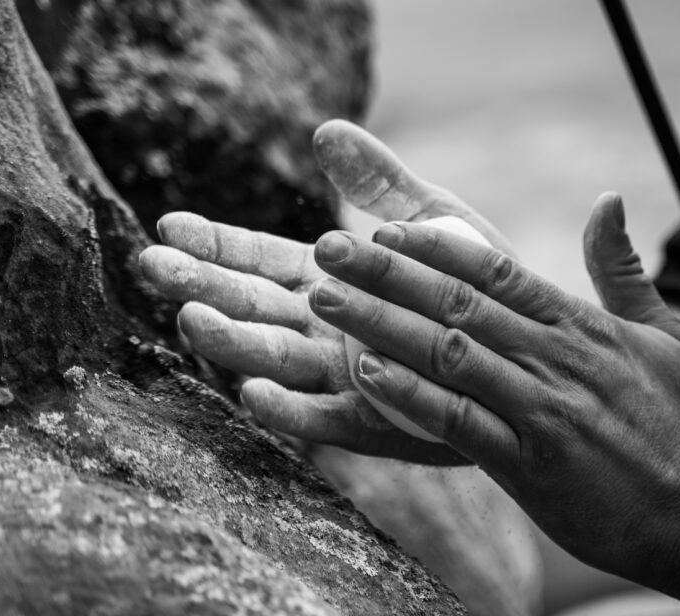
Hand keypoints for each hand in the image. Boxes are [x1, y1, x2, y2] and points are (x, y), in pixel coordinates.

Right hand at [139, 120, 512, 463]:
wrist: (526, 353)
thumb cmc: (473, 285)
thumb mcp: (429, 220)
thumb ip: (379, 182)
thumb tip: (326, 129)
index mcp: (329, 278)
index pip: (259, 259)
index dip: (215, 243)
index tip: (170, 224)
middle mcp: (325, 329)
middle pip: (252, 306)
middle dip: (202, 286)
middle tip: (152, 266)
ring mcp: (343, 376)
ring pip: (277, 359)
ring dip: (233, 343)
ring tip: (191, 320)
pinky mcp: (372, 421)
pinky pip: (323, 419)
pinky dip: (289, 410)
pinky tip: (253, 395)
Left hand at [308, 193, 679, 585]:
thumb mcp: (665, 335)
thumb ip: (623, 271)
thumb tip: (606, 200)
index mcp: (582, 326)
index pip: (496, 271)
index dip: (434, 247)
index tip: (384, 228)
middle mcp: (556, 359)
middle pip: (457, 303)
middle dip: (385, 273)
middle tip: (328, 247)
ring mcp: (542, 411)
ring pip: (448, 353)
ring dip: (380, 323)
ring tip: (326, 300)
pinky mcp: (531, 466)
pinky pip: (459, 422)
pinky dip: (410, 395)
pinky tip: (364, 374)